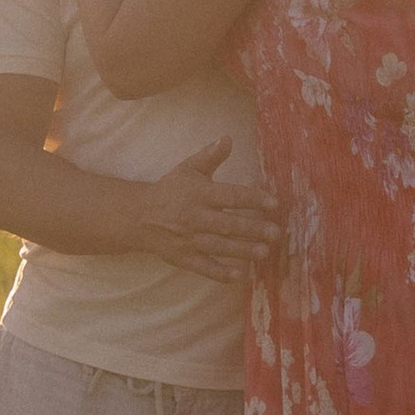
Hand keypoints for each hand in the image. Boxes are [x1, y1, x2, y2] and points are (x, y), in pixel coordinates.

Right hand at [137, 138, 280, 280]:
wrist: (139, 216)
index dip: (252, 199)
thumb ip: (210, 156)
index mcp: (199, 193)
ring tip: (264, 252)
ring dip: (242, 251)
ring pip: (219, 246)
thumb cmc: (171, 189)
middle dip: (252, 229)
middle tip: (275, 233)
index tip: (274, 203)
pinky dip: (221, 273)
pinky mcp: (184, 258)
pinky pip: (204, 267)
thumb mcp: (189, 168)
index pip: (230, 196)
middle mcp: (195, 217)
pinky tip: (240, 276)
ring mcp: (189, 240)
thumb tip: (228, 138)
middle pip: (227, 224)